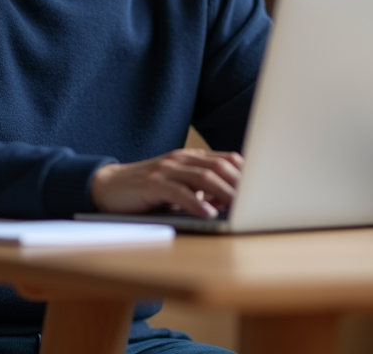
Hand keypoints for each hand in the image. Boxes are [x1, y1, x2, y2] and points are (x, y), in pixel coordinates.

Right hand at [89, 148, 243, 218]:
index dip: (246, 173)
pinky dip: (196, 203)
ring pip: (203, 177)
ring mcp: (166, 169)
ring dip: (224, 193)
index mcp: (190, 158)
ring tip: (240, 207)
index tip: (264, 187)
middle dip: (241, 184)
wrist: (108, 187)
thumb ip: (202, 190)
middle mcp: (180, 159)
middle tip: (258, 200)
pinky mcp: (152, 184)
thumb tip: (230, 202)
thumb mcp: (178, 187)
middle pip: (219, 167)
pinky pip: (179, 192)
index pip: (226, 159)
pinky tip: (209, 213)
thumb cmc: (147, 192)